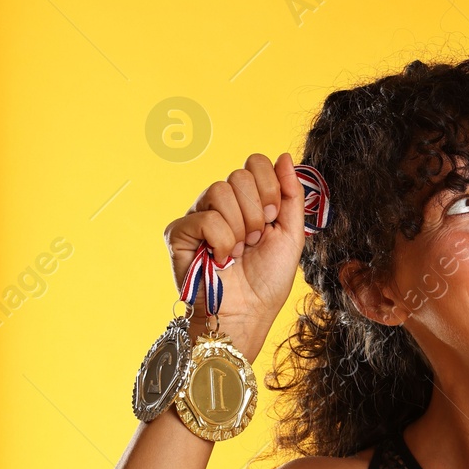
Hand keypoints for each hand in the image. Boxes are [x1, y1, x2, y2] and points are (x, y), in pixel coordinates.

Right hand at [163, 152, 305, 359]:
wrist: (248, 312)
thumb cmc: (267, 279)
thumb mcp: (291, 234)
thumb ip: (291, 195)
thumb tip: (285, 157)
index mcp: (246, 200)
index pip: (254, 162)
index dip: (270, 185)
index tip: (274, 217)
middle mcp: (219, 203)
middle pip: (239, 175)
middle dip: (258, 211)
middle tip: (256, 239)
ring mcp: (197, 215)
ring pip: (220, 190)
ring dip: (241, 227)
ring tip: (240, 251)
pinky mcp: (178, 232)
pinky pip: (204, 217)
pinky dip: (222, 241)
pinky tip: (221, 258)